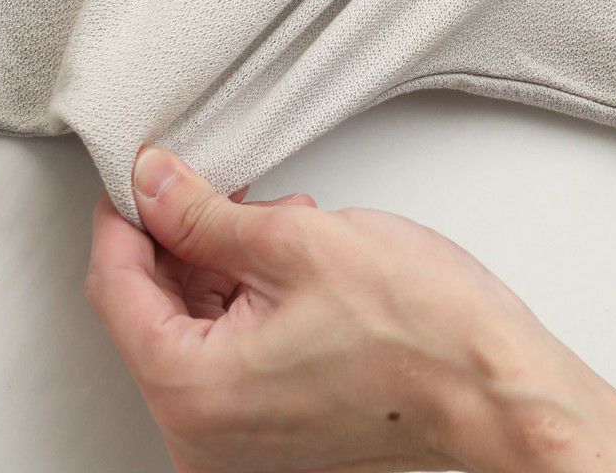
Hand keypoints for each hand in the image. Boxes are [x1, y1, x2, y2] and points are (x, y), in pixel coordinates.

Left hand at [85, 147, 615, 472]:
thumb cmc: (425, 330)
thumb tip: (150, 185)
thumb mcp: (299, 240)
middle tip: (230, 186)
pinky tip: (296, 261)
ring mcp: (240, 442)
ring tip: (286, 220)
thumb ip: (205, 213)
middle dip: (189, 236)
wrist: (499, 387)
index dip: (125, 216)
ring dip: (228, 263)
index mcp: (194, 393)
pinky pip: (233, 354)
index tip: (140, 172)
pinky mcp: (275, 433)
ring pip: (197, 326)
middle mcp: (204, 435)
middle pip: (155, 309)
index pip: (116, 287)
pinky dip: (252, 299)